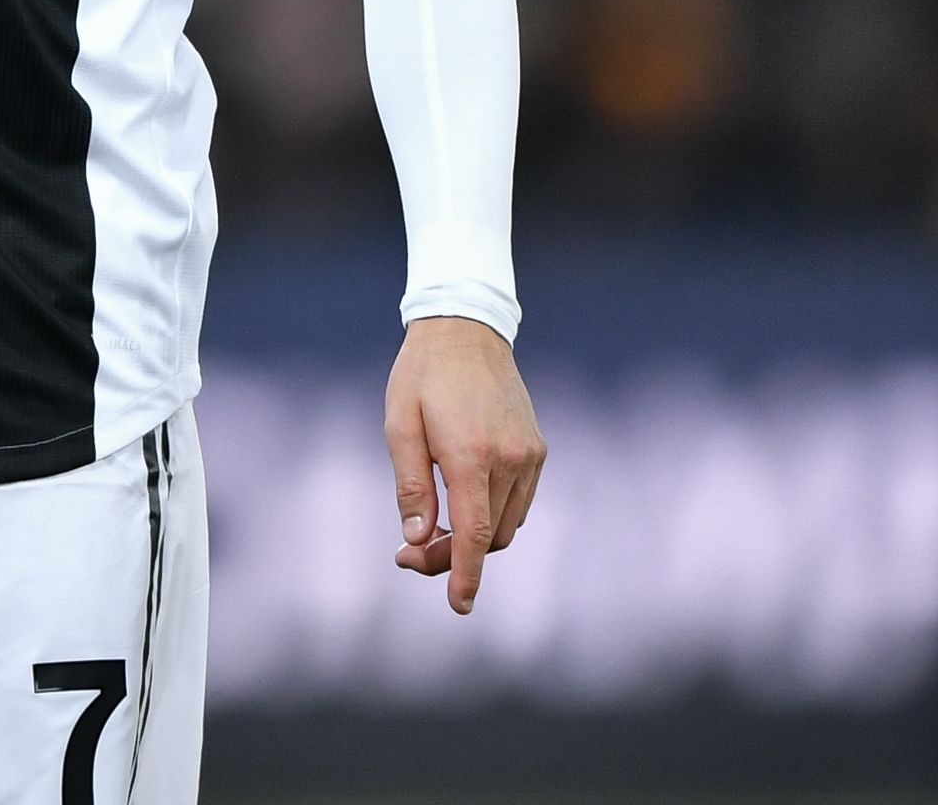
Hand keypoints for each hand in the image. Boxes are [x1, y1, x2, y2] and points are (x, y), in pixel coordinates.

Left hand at [385, 315, 545, 614]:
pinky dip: (493, 516)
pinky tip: (461, 505)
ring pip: (508, 524)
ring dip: (475, 540)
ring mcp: (530, 455)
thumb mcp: (399, 425)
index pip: (475, 534)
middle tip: (408, 554)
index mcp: (472, 454)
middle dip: (454, 557)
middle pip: (491, 536)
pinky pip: (519, 501)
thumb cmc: (421, 376)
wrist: (466, 330)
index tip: (459, 606)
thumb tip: (418, 538)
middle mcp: (510, 459)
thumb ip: (411, 485)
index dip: (466, 575)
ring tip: (431, 532)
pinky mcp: (538, 449)